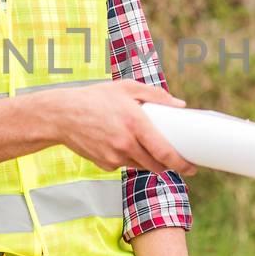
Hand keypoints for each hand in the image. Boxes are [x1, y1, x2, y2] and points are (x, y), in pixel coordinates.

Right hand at [44, 81, 194, 175]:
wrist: (61, 115)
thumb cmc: (95, 98)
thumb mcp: (126, 88)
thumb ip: (156, 95)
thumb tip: (180, 105)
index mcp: (135, 123)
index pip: (165, 152)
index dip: (182, 163)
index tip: (193, 167)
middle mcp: (126, 144)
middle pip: (157, 165)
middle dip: (168, 165)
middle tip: (175, 158)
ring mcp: (114, 157)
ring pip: (141, 166)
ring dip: (148, 160)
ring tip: (143, 142)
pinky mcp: (105, 165)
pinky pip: (125, 165)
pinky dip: (128, 157)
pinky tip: (119, 142)